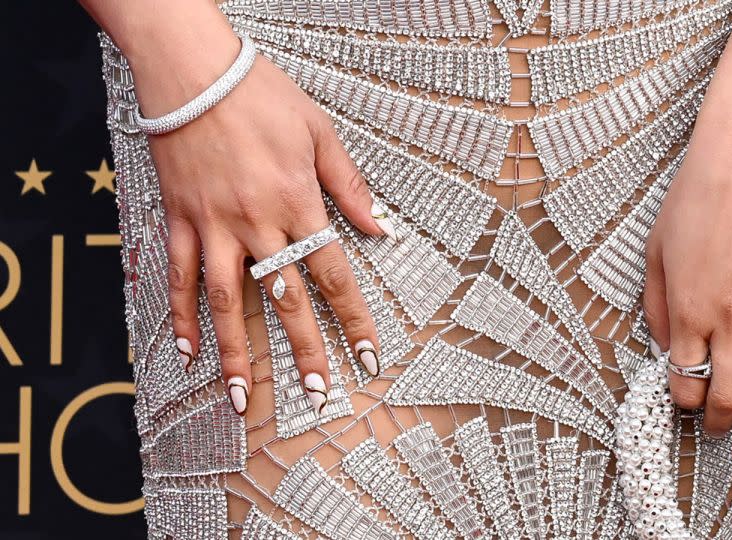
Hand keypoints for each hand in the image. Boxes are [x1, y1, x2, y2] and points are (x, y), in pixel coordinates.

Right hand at [136, 28, 389, 415]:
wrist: (194, 69)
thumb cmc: (261, 94)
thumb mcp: (320, 132)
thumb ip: (350, 186)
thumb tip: (381, 228)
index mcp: (299, 204)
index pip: (333, 275)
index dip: (352, 319)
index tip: (366, 356)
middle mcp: (258, 224)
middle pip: (286, 299)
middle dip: (304, 350)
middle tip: (317, 392)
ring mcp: (214, 225)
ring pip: (227, 301)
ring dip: (236, 353)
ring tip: (241, 396)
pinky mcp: (180, 219)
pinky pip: (179, 276)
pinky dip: (182, 315)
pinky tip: (188, 351)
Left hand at [642, 87, 731, 479]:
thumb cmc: (692, 198)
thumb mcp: (654, 252)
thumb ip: (656, 308)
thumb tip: (664, 349)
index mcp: (687, 310)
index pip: (685, 381)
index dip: (683, 403)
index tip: (682, 408)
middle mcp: (729, 318)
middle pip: (728, 394)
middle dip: (720, 425)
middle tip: (717, 441)